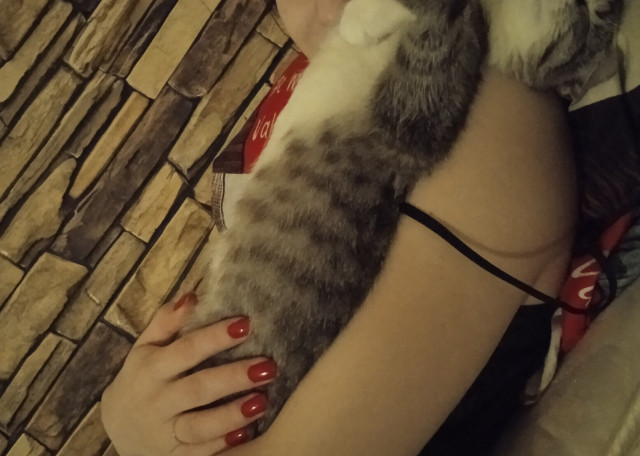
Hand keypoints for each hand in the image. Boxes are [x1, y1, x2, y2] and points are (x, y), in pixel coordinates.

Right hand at [101, 293, 277, 455]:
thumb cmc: (142, 378)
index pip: (186, 349)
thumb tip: (193, 296)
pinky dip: (221, 444)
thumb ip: (166, 321)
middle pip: (198, 388)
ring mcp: (164, 432)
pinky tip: (246, 432)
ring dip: (232, 414)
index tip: (247, 324)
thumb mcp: (145, 347)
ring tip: (262, 400)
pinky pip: (199, 452)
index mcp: (152, 368)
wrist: (117, 427)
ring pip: (199, 426)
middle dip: (233, 377)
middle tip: (269, 366)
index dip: (215, 337)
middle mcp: (157, 400)